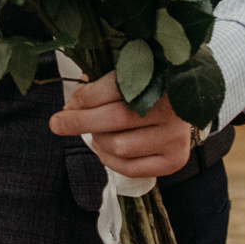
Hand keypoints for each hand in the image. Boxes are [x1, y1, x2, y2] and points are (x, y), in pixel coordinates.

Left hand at [48, 75, 194, 178]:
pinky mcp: (174, 160)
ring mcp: (175, 138)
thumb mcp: (129, 75)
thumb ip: (100, 85)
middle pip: (114, 119)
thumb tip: (70, 106)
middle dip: (79, 121)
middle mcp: (172, 110)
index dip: (85, 97)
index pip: (114, 89)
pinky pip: (130, 168)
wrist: (186, 106)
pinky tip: (106, 148)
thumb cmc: (149, 87)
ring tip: (96, 132)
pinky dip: (110, 160)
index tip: (68, 104)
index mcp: (161, 79)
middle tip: (58, 123)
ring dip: (98, 140)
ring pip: (119, 146)